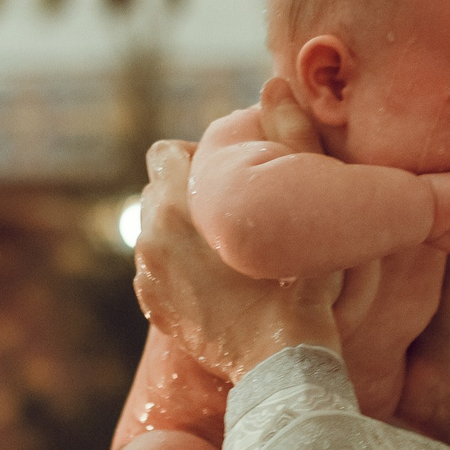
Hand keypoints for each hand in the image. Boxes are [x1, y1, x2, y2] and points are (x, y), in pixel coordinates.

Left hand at [133, 140, 339, 382]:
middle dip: (187, 196)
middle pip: (156, 193)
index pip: (164, 153)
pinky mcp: (155, 311)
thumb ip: (289, 138)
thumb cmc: (300, 282)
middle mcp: (151, 238)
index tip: (227, 176)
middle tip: (231, 213)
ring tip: (225, 249)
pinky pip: (156, 273)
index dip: (196, 159)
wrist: (282, 364)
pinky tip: (214, 282)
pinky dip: (178, 271)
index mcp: (177, 205)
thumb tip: (273, 84)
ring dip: (182, 234)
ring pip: (154, 234)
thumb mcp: (301, 204)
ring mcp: (148, 278)